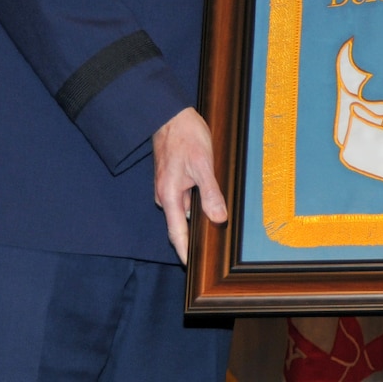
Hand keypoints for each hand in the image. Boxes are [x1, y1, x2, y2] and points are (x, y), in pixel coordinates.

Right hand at [152, 107, 226, 263]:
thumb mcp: (203, 164)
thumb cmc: (186, 136)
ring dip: (197, 214)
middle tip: (212, 246)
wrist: (170, 114)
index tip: (189, 267)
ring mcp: (167, 186)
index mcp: (170, 196)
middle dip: (194, 234)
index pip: (176, 233)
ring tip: (216, 221)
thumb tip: (218, 218)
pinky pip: (184, 196)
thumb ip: (210, 192)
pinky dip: (195, 200)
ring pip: (184, 208)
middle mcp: (165, 195)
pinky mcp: (171, 177)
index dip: (183, 252)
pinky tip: (208, 197)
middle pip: (180, 223)